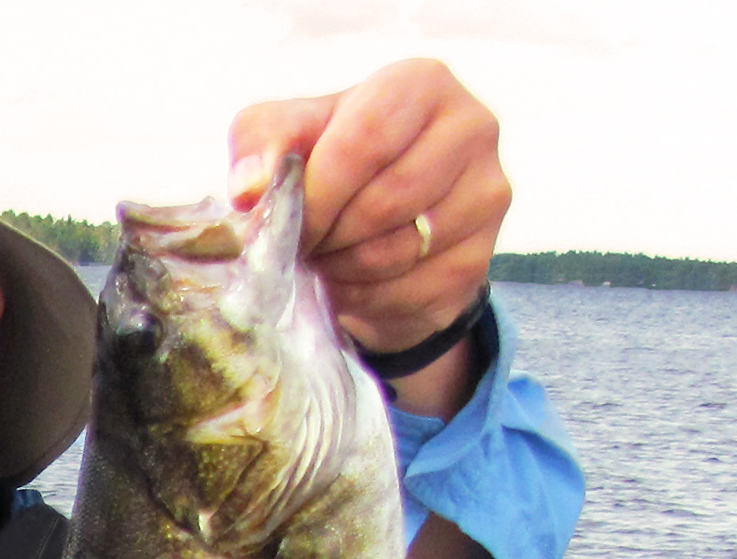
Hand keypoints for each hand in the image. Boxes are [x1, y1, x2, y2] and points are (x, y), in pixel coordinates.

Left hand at [229, 59, 507, 357]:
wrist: (379, 212)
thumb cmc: (331, 157)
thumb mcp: (287, 134)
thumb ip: (262, 147)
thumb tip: (250, 190)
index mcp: (422, 84)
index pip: (366, 141)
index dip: (317, 191)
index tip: (287, 220)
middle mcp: (471, 129)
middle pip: (387, 199)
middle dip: (328, 234)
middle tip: (300, 245)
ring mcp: (486, 194)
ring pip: (401, 250)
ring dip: (342, 267)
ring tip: (322, 257)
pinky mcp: (481, 257)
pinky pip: (413, 291)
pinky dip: (366, 296)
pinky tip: (349, 281)